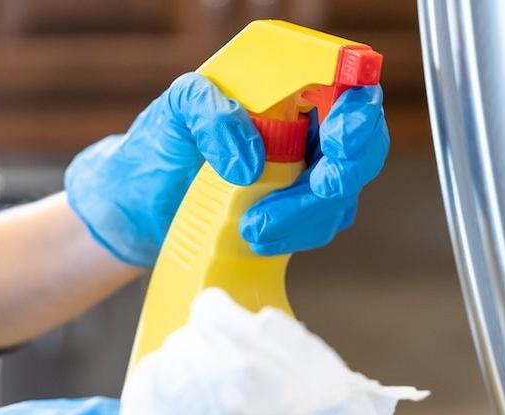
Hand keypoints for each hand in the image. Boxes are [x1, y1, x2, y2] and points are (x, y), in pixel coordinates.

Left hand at [65, 73, 388, 266]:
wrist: (142, 205)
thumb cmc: (161, 145)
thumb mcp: (175, 111)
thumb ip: (208, 112)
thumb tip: (250, 161)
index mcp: (288, 88)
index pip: (348, 86)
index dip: (358, 111)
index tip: (337, 136)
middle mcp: (308, 127)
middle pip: (362, 147)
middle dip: (341, 173)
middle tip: (316, 188)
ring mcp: (309, 172)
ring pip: (342, 195)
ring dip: (305, 215)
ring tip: (251, 227)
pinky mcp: (300, 214)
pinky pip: (320, 226)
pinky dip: (294, 236)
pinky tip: (257, 238)